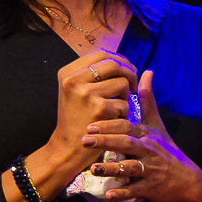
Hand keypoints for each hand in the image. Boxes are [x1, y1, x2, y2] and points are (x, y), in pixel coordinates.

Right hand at [46, 49, 138, 172]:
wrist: (68, 147)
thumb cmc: (78, 117)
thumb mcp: (76, 91)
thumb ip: (93, 73)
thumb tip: (122, 59)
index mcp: (68, 73)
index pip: (101, 54)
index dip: (119, 59)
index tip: (128, 69)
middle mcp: (73, 80)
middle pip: (114, 64)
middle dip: (130, 73)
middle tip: (133, 86)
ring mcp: (85, 94)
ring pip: (123, 83)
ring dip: (126, 96)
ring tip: (117, 107)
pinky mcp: (98, 109)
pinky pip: (124, 103)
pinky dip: (124, 113)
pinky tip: (114, 120)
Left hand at [81, 70, 201, 201]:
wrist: (186, 178)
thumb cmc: (166, 150)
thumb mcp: (157, 124)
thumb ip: (148, 100)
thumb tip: (146, 72)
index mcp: (146, 135)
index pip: (127, 127)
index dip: (109, 125)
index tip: (90, 125)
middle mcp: (148, 150)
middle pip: (126, 144)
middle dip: (106, 142)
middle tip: (85, 140)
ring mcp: (150, 170)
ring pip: (130, 168)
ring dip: (112, 169)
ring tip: (94, 168)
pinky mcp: (151, 188)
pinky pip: (135, 191)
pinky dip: (123, 193)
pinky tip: (109, 195)